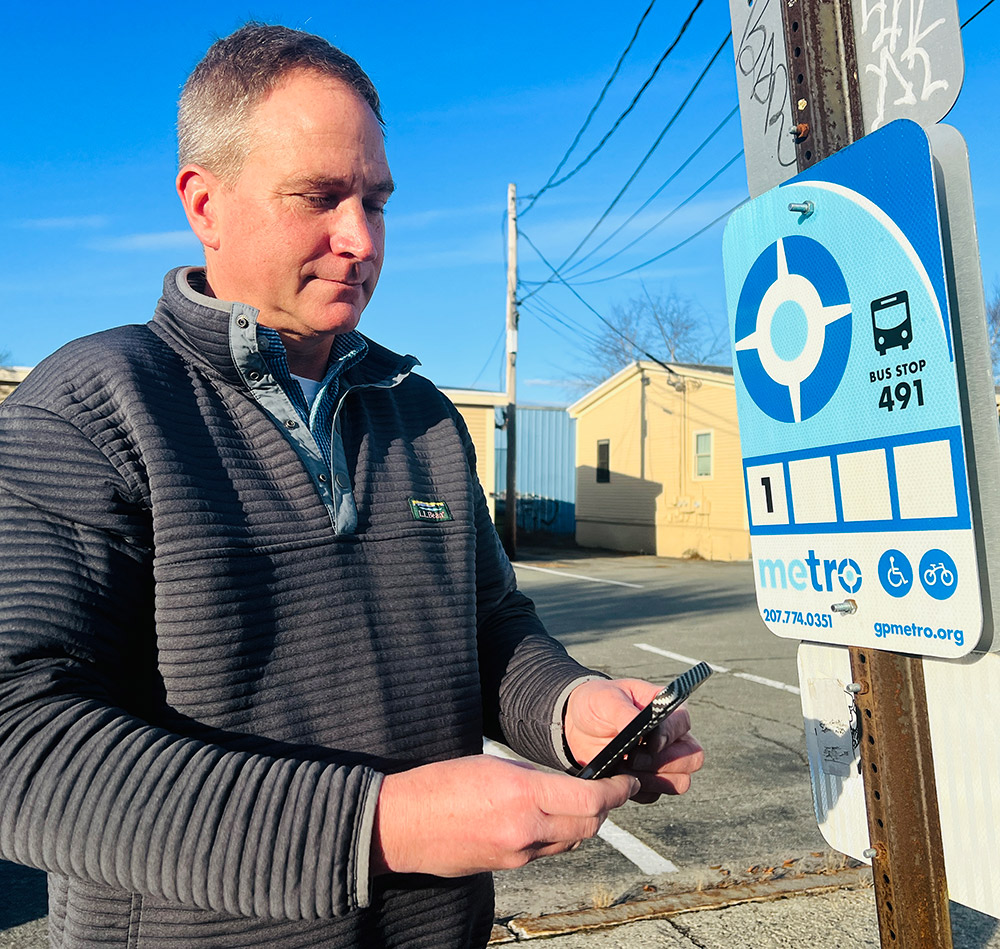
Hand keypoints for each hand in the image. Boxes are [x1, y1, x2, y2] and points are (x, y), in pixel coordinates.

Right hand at [370, 754, 638, 876]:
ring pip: (569, 842)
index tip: (626, 781)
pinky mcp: (505, 868)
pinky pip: (545, 852)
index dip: (616, 791)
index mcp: (523, 794)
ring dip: (582, 824)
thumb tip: (563, 786)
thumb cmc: (439, 784)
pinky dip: (556, 836)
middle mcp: (525, 829)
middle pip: (588, 826)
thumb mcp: (491, 764)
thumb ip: (532, 778)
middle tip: (612, 790)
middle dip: (606, 808)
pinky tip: (548, 820)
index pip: (590, 800)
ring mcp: (516, 854)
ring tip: (582, 802)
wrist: (400, 825)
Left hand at [564, 678, 703, 803]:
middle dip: (662, 762)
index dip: (668, 735)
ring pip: (680, 781)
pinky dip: (638, 790)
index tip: (648, 742)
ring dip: (652, 779)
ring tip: (624, 767)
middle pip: (692, 758)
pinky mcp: (648, 780)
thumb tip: (636, 727)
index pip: (683, 723)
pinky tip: (620, 776)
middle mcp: (671, 736)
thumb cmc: (597, 703)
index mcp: (666, 708)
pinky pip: (655, 795)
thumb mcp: (606, 699)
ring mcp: (662, 760)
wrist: (576, 724)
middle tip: (633, 757)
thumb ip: (625, 712)